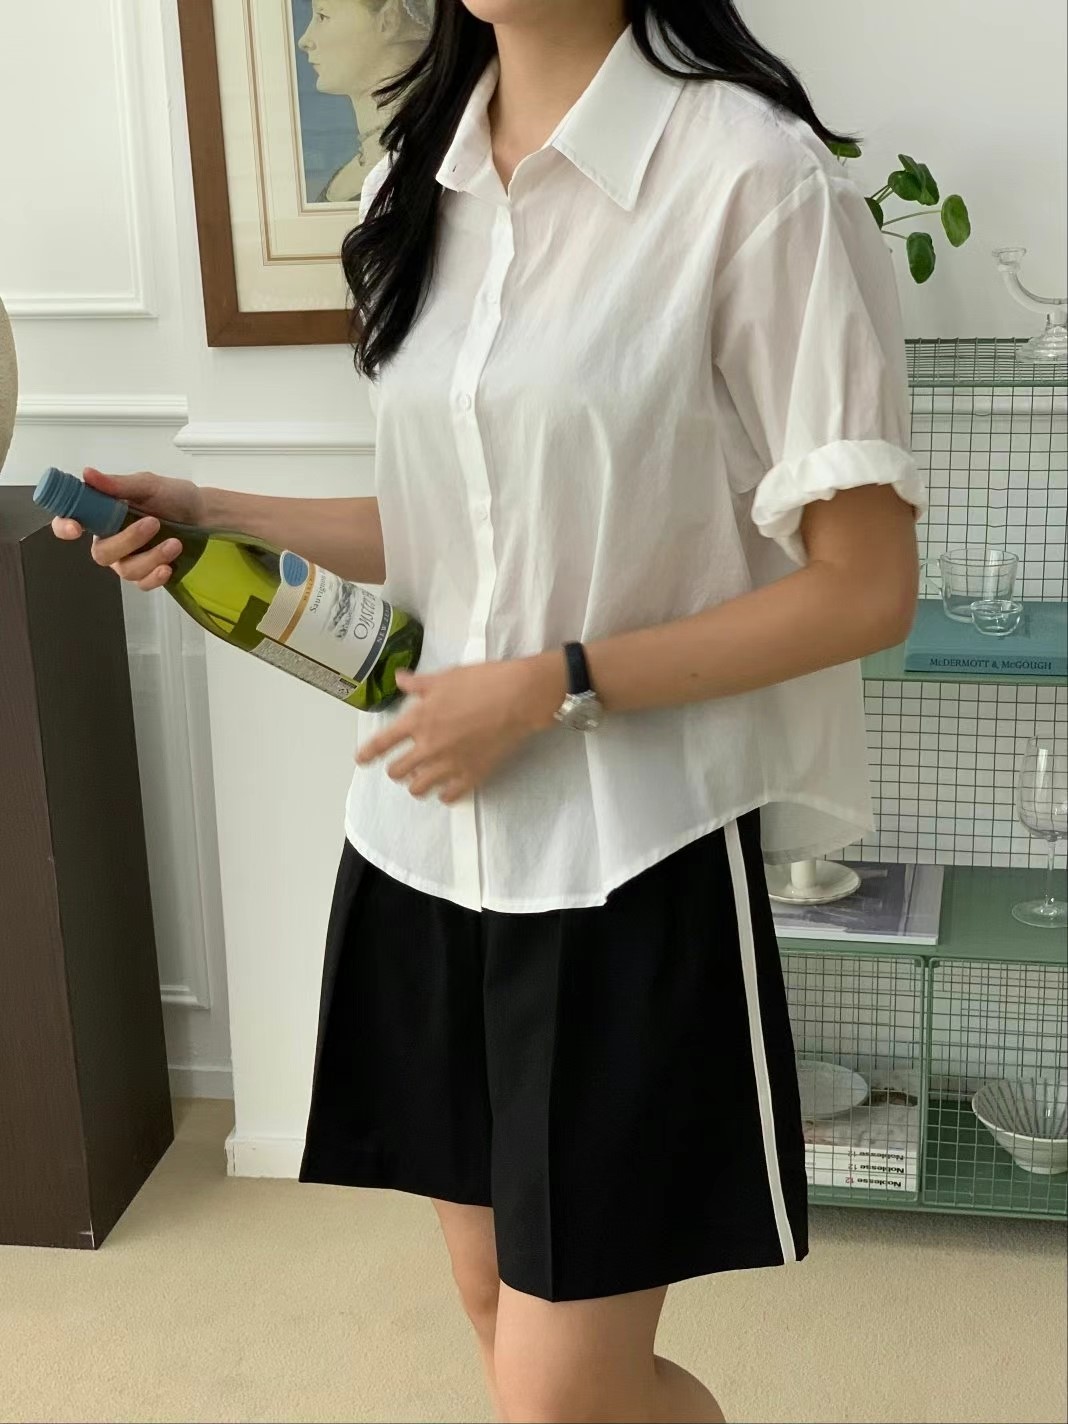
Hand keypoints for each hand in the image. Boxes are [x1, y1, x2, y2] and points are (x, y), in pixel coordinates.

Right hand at [50, 466, 205, 590]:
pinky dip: (155, 577)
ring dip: (151, 557)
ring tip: (175, 542)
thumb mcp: (149, 485)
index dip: (65, 527)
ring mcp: (128, 559)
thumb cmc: (174, 497)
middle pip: (101, 553)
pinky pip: (142, 584)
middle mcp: (111, 539)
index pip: (71, 521)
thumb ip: (118, 484)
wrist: (205, 515)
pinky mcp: (147, 574)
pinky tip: (168, 567)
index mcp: (103, 514)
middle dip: (127, 541)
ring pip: (125, 570)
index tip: (76, 528)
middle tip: (154, 523)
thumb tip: (88, 474)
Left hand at [355, 653, 566, 802]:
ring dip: (417, 784)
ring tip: (423, 778)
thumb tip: (399, 679)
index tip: (361, 760)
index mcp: (418, 719)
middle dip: (396, 769)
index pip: (383, 742)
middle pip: (397, 771)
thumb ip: (419, 684)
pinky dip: (444, 794)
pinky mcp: (472, 775)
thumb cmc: (482, 680)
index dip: (368, 753)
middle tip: (403, 765)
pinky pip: (449, 796)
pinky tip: (446, 788)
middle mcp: (429, 746)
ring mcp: (450, 764)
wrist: (519, 697)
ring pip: (419, 788)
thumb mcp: (446, 677)